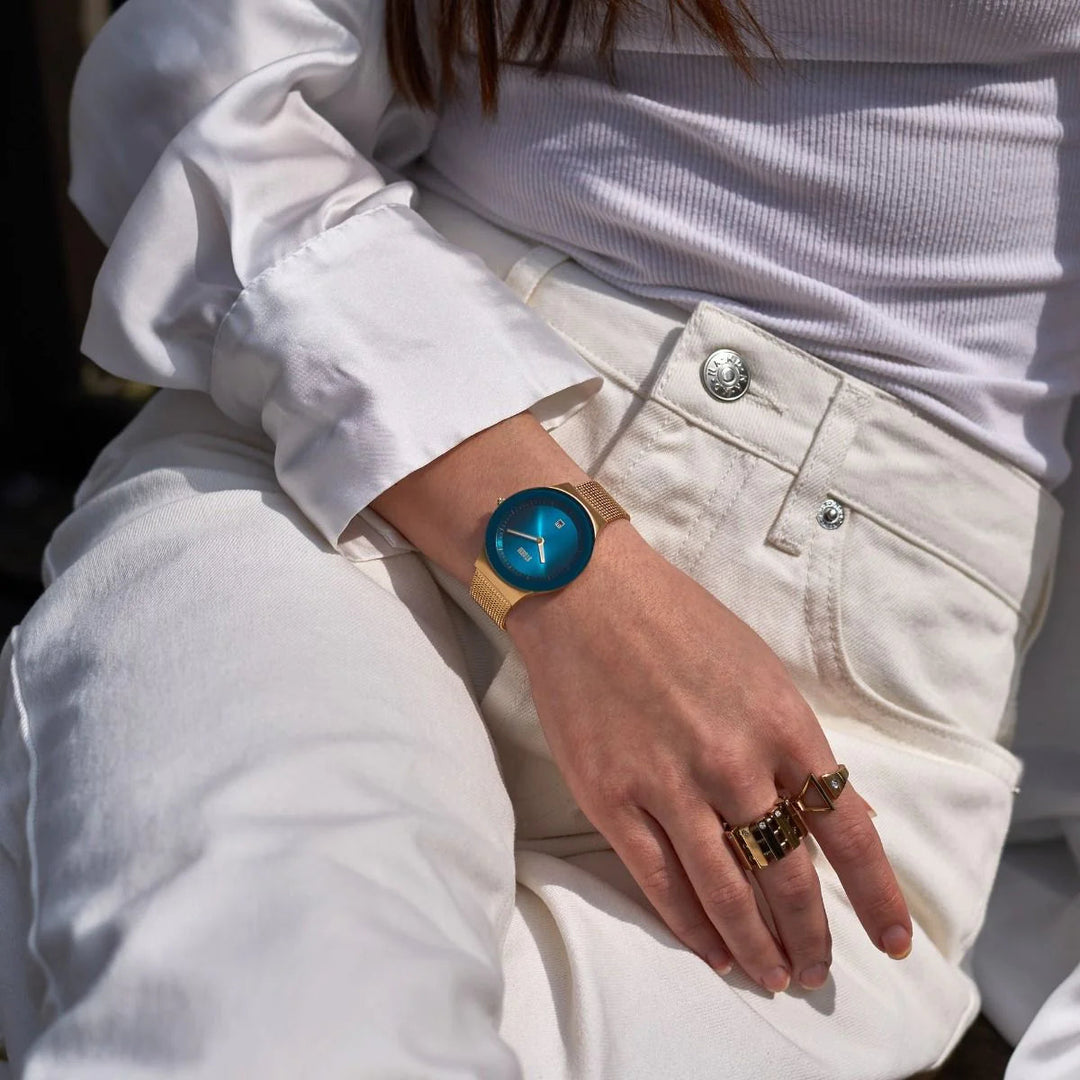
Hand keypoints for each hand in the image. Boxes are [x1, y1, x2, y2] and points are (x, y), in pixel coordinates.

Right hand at [505, 522, 911, 993]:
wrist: (586, 593)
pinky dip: (691, 927)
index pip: (846, 830)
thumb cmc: (677, 620)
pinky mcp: (612, 798)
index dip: (875, 896)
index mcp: (782, 724)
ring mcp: (669, 785)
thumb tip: (834, 810)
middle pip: (788, 876)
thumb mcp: (760, 670)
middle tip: (818, 972)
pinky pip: (660, 882)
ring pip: (726, 893)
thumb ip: (796, 745)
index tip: (892, 941)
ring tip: (773, 977)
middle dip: (811, 936)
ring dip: (756, 946)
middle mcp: (734, 762)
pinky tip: (711, 952)